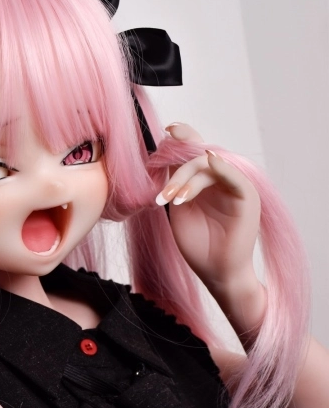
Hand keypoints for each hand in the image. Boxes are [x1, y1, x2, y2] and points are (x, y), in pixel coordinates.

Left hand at [155, 123, 261, 295]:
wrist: (218, 274)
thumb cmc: (200, 247)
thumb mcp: (180, 210)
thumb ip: (175, 184)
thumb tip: (163, 156)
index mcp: (206, 180)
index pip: (195, 150)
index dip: (183, 136)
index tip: (165, 133)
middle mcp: (222, 179)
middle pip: (199, 156)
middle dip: (177, 171)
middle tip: (162, 196)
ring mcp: (235, 186)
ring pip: (210, 165)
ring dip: (188, 178)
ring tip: (174, 200)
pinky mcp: (246, 196)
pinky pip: (234, 175)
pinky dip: (221, 167)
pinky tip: (209, 162)